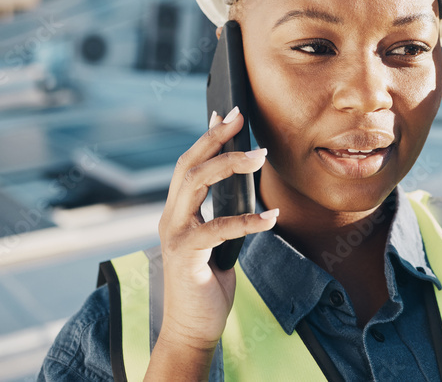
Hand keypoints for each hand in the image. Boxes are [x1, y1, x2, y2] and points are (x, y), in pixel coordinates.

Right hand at [154, 106, 277, 354]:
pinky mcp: (184, 255)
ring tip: (259, 156)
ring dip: (229, 165)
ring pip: (195, 183)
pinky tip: (270, 217)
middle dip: (214, 138)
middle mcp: (170, 218)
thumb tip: (247, 185)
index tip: (226, 113)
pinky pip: (216, 228)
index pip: (189, 164)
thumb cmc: (208, 283)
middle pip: (188, 165)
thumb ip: (224, 214)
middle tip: (240, 118)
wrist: (193, 327)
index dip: (206, 137)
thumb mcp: (219, 241)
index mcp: (178, 212)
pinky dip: (246, 220)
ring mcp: (173, 235)